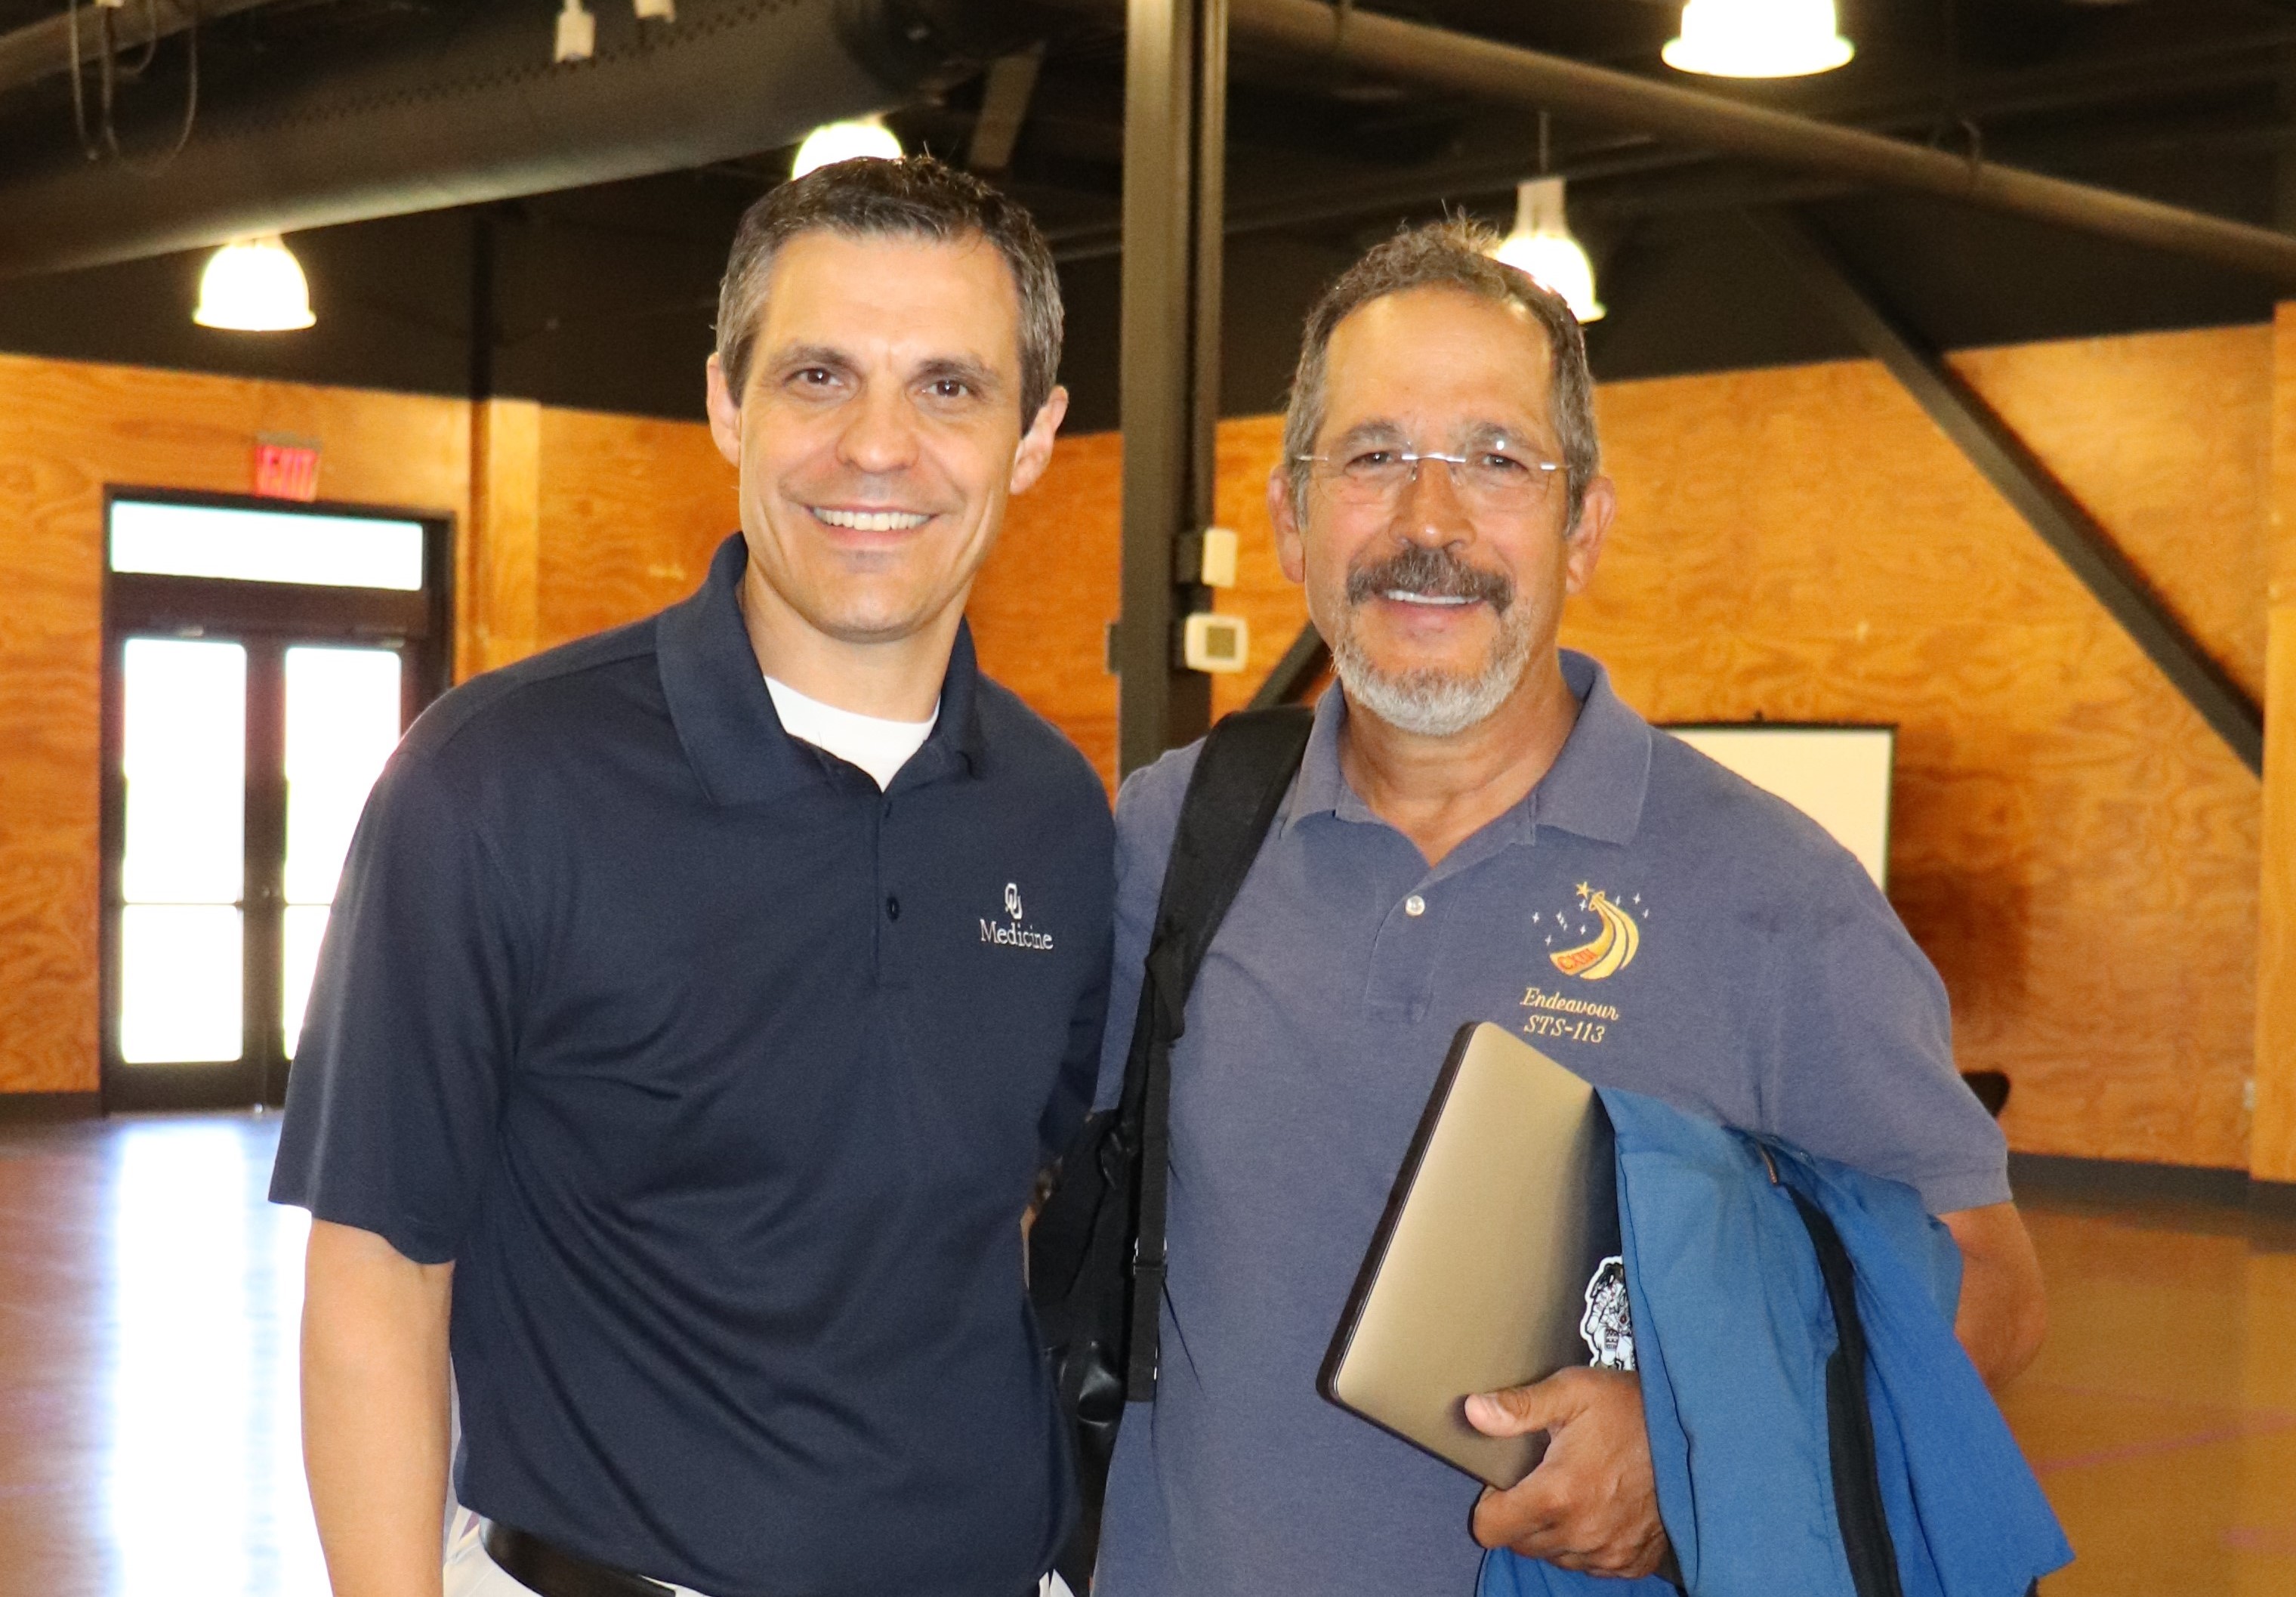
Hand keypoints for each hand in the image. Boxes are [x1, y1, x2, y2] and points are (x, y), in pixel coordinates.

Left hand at [1465, 1367, 1667, 1578]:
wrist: (1691, 1432)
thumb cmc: (1628, 1407)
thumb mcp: (1572, 1391)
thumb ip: (1519, 1406)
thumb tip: (1473, 1411)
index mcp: (1557, 1495)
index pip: (1490, 1530)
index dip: (1489, 1504)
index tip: (1506, 1482)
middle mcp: (1581, 1534)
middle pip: (1521, 1544)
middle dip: (1520, 1515)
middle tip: (1540, 1479)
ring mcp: (1609, 1553)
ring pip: (1556, 1556)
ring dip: (1553, 1532)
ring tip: (1572, 1490)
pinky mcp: (1633, 1561)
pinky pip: (1592, 1565)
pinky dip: (1587, 1544)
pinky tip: (1598, 1509)